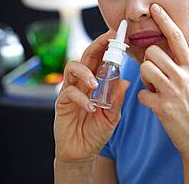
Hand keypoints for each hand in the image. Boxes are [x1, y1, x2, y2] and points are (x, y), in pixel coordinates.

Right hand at [54, 30, 129, 162]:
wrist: (82, 153)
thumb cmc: (96, 132)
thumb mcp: (112, 115)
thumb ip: (117, 99)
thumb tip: (126, 81)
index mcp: (95, 81)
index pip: (100, 58)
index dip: (106, 46)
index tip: (117, 35)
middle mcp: (82, 82)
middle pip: (86, 56)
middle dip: (97, 45)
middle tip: (108, 38)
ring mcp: (71, 90)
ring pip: (72, 67)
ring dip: (85, 71)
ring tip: (95, 84)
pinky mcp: (62, 103)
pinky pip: (69, 92)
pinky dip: (81, 98)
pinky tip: (91, 108)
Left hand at [138, 4, 188, 158]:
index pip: (178, 38)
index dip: (165, 21)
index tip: (155, 8)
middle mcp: (183, 76)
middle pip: (153, 52)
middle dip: (149, 61)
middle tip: (156, 74)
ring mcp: (173, 92)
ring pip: (146, 69)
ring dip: (146, 79)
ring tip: (155, 87)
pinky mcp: (162, 107)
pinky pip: (142, 93)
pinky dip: (144, 98)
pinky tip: (154, 102)